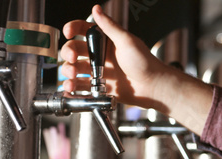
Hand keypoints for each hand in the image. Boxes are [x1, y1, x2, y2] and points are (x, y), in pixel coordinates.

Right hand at [60, 5, 213, 134]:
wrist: (153, 87)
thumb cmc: (145, 63)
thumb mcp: (127, 41)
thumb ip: (110, 27)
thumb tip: (97, 9)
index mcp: (106, 40)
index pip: (83, 30)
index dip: (73, 29)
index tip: (68, 32)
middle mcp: (100, 55)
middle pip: (75, 49)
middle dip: (68, 53)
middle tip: (73, 58)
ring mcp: (99, 71)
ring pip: (75, 68)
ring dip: (68, 70)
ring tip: (73, 73)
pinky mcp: (98, 87)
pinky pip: (81, 85)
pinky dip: (72, 86)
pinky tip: (70, 86)